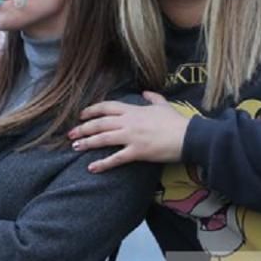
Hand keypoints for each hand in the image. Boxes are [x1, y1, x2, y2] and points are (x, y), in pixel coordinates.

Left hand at [68, 92, 192, 171]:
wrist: (189, 136)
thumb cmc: (177, 121)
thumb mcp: (164, 105)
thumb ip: (152, 97)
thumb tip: (145, 92)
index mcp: (133, 110)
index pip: (107, 107)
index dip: (92, 110)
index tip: (81, 115)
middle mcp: (129, 122)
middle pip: (100, 123)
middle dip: (83, 128)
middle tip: (70, 134)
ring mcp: (132, 137)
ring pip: (103, 138)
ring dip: (87, 142)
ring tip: (75, 146)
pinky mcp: (137, 152)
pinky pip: (116, 158)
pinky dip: (103, 163)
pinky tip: (92, 168)